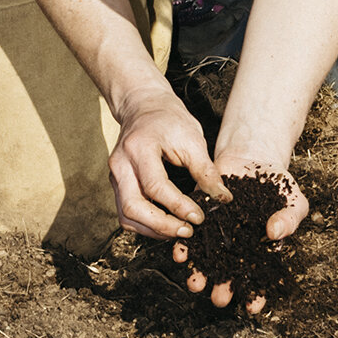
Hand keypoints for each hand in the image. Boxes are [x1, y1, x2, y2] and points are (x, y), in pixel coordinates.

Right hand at [109, 88, 228, 241]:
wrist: (143, 105)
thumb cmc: (169, 119)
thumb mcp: (192, 138)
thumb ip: (205, 170)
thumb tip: (222, 198)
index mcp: (140, 147)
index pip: (156, 186)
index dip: (178, 206)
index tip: (199, 217)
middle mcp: (121, 163)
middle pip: (133, 206)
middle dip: (161, 225)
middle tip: (188, 231)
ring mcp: (115, 175)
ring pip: (126, 216)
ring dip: (152, 230)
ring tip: (179, 231)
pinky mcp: (117, 184)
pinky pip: (126, 213)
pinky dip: (145, 225)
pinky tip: (165, 225)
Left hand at [172, 159, 309, 315]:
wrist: (254, 155)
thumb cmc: (279, 184)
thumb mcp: (293, 201)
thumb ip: (289, 219)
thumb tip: (274, 233)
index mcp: (261, 250)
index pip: (260, 278)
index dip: (257, 295)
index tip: (253, 307)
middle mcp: (236, 247)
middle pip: (230, 273)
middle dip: (223, 288)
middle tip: (219, 298)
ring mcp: (218, 233)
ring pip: (207, 259)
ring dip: (200, 273)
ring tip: (195, 284)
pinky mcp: (201, 216)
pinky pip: (190, 234)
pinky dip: (184, 245)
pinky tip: (180, 253)